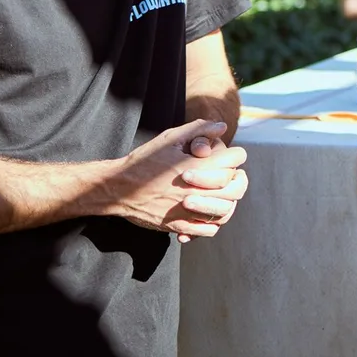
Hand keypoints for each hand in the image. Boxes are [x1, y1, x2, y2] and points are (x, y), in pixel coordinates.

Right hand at [110, 120, 248, 240]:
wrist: (118, 187)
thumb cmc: (144, 160)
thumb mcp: (169, 139)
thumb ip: (198, 130)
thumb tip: (223, 127)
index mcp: (196, 165)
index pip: (235, 160)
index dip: (236, 155)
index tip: (231, 156)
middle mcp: (196, 189)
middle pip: (235, 187)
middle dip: (237, 179)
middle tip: (231, 175)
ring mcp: (188, 210)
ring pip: (225, 210)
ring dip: (227, 201)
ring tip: (221, 194)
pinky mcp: (179, 225)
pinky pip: (208, 229)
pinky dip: (212, 222)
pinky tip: (207, 213)